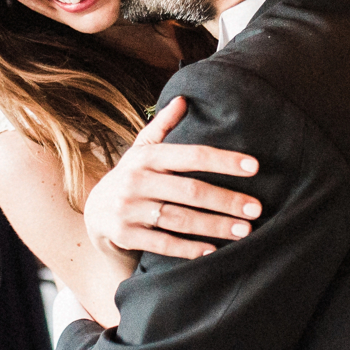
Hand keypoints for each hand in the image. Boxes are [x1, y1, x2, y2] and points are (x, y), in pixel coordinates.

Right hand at [82, 97, 261, 263]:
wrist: (93, 213)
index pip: (192, 155)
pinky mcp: (125, 235)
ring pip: (180, 219)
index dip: (224, 160)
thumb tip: (184, 98)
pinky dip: (189, 249)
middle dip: (226, 200)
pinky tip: (212, 251)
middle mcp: (136, 181)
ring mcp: (129, 209)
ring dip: (215, 226)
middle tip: (256, 208)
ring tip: (244, 230)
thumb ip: (163, 126)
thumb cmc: (131, 177)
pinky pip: (163, 243)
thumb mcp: (141, 149)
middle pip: (190, 191)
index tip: (254, 166)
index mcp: (146, 156)